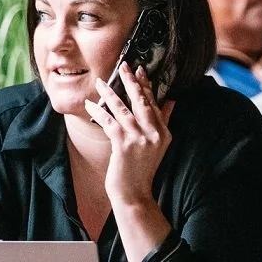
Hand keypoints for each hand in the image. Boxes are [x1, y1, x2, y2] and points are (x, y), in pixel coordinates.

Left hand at [83, 66, 175, 211]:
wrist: (135, 195)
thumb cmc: (141, 171)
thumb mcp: (157, 146)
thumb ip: (164, 122)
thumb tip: (171, 101)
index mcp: (164, 133)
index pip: (154, 103)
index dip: (146, 86)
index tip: (140, 71)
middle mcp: (154, 134)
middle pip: (142, 101)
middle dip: (132, 82)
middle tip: (124, 66)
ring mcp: (140, 139)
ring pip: (123, 109)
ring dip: (110, 93)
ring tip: (100, 82)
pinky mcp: (124, 144)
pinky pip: (109, 122)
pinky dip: (98, 112)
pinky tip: (90, 104)